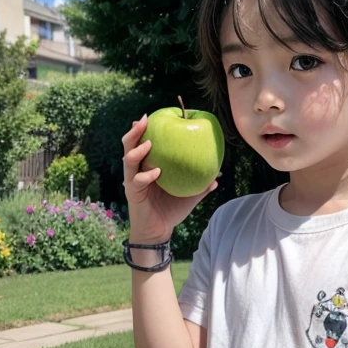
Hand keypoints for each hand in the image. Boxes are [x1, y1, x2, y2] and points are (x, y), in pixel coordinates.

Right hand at [121, 113, 220, 242]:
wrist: (159, 231)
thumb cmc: (171, 211)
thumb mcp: (189, 195)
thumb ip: (201, 184)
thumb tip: (218, 174)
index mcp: (148, 165)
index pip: (143, 143)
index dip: (144, 129)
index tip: (152, 116)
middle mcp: (137, 170)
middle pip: (129, 145)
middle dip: (135, 132)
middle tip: (144, 120)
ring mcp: (133, 181)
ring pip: (128, 160)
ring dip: (137, 150)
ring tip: (148, 144)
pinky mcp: (132, 194)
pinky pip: (136, 181)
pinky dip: (146, 176)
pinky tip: (156, 172)